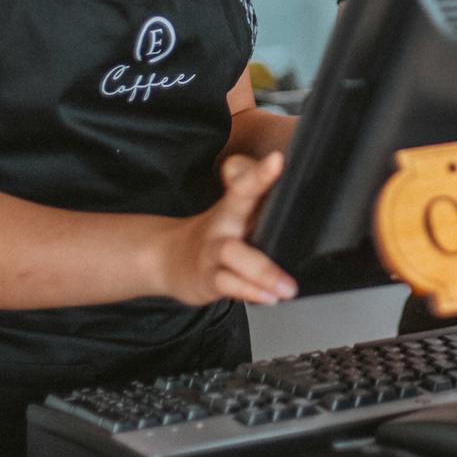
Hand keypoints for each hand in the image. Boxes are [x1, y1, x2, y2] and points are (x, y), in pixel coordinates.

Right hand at [152, 152, 296, 306]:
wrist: (167, 259)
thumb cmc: (214, 235)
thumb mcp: (233, 212)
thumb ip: (258, 197)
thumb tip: (289, 179)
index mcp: (233, 206)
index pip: (246, 182)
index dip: (261, 170)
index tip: (278, 159)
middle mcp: (222, 223)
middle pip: (236, 199)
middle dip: (256, 185)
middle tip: (278, 175)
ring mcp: (212, 251)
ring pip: (233, 253)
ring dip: (263, 271)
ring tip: (288, 287)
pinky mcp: (207, 279)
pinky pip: (228, 284)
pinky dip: (250, 292)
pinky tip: (270, 298)